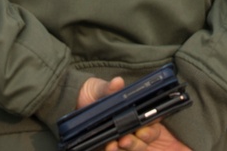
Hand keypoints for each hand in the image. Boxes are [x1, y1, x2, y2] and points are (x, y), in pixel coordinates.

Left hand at [76, 78, 192, 150]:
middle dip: (141, 139)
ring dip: (131, 146)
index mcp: (136, 110)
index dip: (152, 124)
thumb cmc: (92, 94)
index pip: (152, 119)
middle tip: (131, 137)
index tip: (146, 126)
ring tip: (119, 143)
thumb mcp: (99, 89)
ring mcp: (124, 138)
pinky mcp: (112, 146)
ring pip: (136, 147)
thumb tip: (117, 82)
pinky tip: (110, 147)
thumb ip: (108, 88)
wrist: (74, 105)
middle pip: (146, 137)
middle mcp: (133, 126)